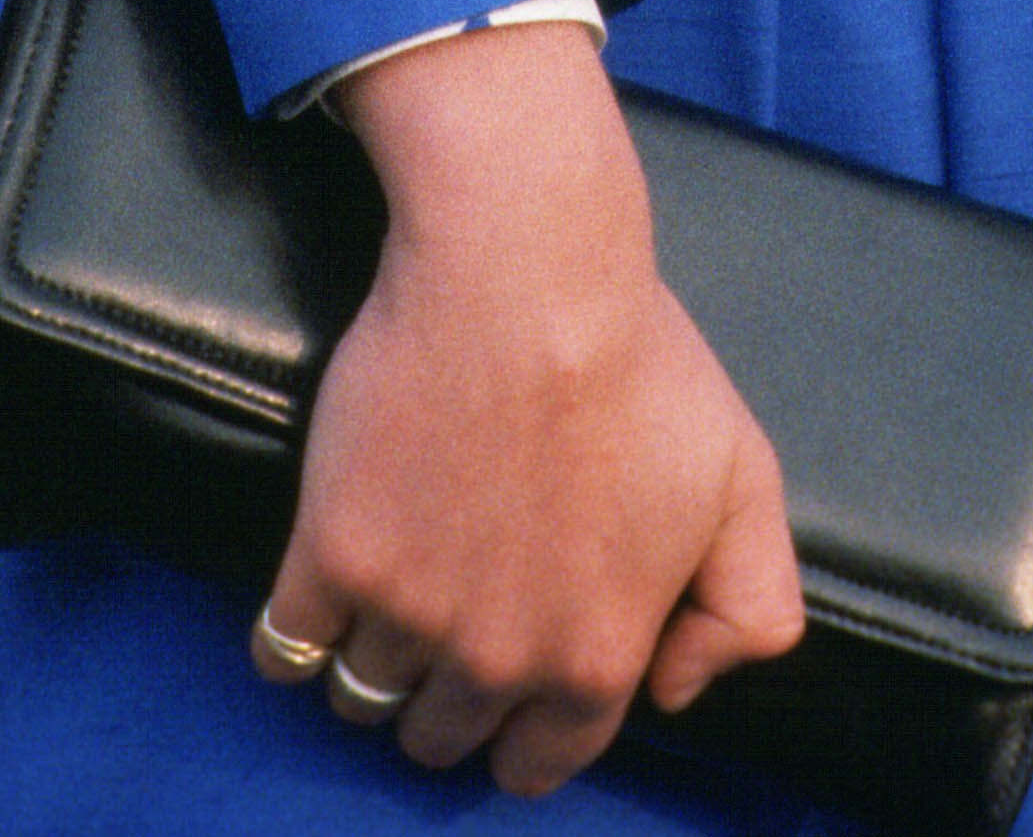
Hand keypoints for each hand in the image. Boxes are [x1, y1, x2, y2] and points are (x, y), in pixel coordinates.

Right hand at [261, 25, 803, 783]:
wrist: (526, 269)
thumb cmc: (638, 360)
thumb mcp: (744, 480)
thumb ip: (748, 608)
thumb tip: (675, 691)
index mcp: (595, 661)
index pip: (542, 763)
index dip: (526, 730)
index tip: (512, 687)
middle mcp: (498, 662)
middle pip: (442, 737)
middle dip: (448, 694)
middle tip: (454, 614)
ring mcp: (409, 614)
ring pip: (364, 698)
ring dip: (373, 662)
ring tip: (395, 590)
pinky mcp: (332, 558)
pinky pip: (284, 653)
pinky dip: (293, 638)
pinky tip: (320, 595)